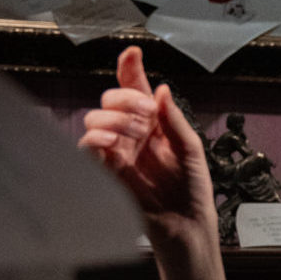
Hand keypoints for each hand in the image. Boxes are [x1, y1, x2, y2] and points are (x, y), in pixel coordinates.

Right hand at [78, 46, 216, 247]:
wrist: (186, 226)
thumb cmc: (192, 191)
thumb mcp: (192, 151)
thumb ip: (175, 121)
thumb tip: (161, 90)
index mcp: (154, 125)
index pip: (136, 90)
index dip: (130, 70)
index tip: (132, 53)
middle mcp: (133, 134)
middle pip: (110, 100)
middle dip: (125, 99)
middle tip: (146, 113)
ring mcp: (118, 152)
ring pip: (96, 119)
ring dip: (114, 118)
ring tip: (137, 133)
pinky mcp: (106, 172)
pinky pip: (88, 148)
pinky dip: (95, 138)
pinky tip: (112, 141)